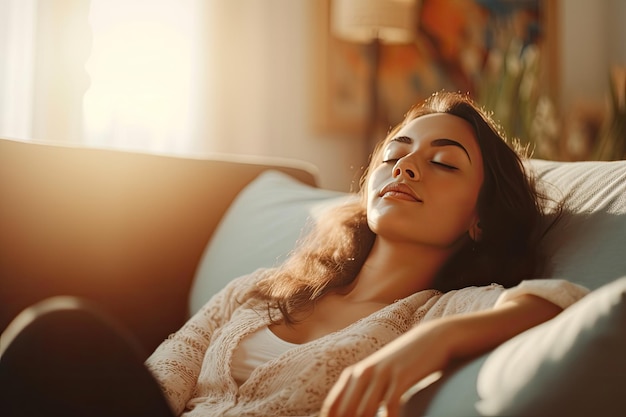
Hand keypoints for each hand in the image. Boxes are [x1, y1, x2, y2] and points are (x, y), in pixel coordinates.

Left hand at [320, 321, 448, 416]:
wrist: (431, 339)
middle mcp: (362, 373)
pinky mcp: (400, 376)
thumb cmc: (403, 363)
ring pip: (364, 412)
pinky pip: (390, 407)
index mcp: (353, 374)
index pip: (331, 407)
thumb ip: (362, 392)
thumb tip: (349, 413)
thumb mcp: (378, 375)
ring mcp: (381, 374)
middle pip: (345, 412)